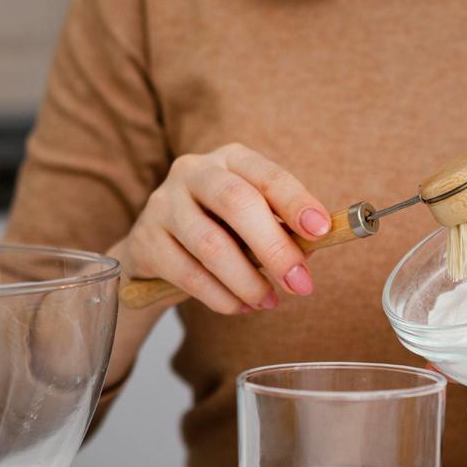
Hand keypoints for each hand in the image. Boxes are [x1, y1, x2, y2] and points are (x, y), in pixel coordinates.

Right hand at [112, 143, 331, 313]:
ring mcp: (164, 203)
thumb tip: (312, 250)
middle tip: (300, 284)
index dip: (296, 202)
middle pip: (236, 203)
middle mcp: (194, 172)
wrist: (158, 250)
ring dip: (248, 281)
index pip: (267, 175)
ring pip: (211, 245)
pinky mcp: (145, 239)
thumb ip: (283, 231)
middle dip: (274, 248)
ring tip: (268, 302)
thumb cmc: (222, 231)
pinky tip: (239, 306)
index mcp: (231, 159)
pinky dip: (220, 297)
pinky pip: (188, 274)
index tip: (322, 231)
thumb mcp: (255, 223)